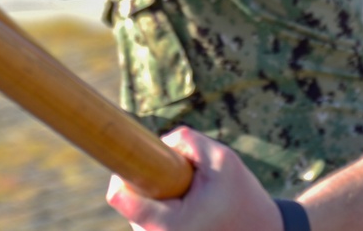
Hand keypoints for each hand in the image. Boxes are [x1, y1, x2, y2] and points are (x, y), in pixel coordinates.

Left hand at [106, 126, 281, 230]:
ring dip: (157, 194)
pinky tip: (188, 206)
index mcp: (167, 226)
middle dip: (151, 179)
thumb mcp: (222, 159)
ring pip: (138, 210)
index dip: (123, 168)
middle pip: (129, 198)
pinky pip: (149, 219)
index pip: (119, 195)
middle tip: (184, 179)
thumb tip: (157, 142)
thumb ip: (186, 141)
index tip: (135, 155)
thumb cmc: (243, 198)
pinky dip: (162, 206)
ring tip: (191, 195)